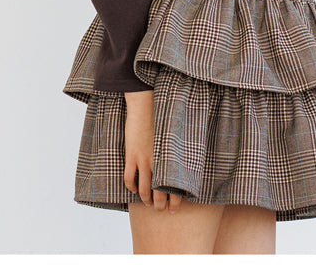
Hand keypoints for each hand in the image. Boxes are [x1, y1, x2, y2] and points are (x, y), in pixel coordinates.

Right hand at [123, 90, 181, 212]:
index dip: (175, 200)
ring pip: (143, 190)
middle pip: (159, 192)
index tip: (174, 208)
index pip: (174, 187)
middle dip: (161, 204)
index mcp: (170, 159)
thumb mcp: (175, 136)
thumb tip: (187, 163)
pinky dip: (131, 187)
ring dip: (146, 200)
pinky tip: (133, 190)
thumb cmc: (163, 118)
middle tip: (162, 210)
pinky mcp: (131, 156)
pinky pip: (129, 178)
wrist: (146, 105)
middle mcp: (157, 163)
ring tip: (148, 204)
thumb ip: (178, 151)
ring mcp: (143, 160)